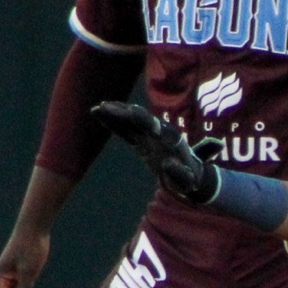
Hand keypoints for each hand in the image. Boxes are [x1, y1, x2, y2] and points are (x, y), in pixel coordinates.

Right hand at [92, 101, 220, 203]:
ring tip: (97, 108)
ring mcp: (150, 134)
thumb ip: (179, 173)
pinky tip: (98, 114)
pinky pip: (125, 129)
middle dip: (123, 112)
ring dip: (115, 114)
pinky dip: (113, 122)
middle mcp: (160, 131)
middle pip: (139, 119)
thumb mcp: (187, 180)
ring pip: (130, 121)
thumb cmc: (189, 179)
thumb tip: (168, 164)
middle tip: (105, 107)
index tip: (129, 112)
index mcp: (170, 138)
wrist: (190, 174)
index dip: (142, 119)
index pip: (154, 126)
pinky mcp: (141, 139)